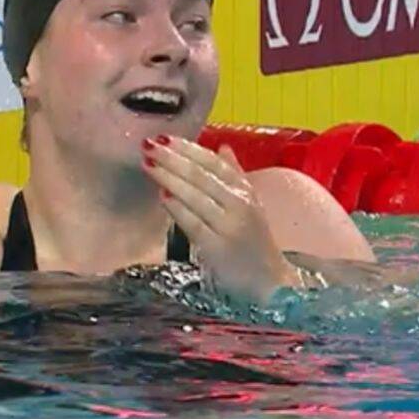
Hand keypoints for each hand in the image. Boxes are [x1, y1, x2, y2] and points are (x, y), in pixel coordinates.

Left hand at [142, 135, 301, 302]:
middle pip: (202, 176)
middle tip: (148, 145)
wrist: (270, 281)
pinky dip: (178, 209)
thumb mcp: (249, 203)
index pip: (213, 163)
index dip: (188, 148)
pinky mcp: (218, 249)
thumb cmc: (254, 240)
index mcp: (245, 190)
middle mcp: (240, 204)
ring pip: (196, 196)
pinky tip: (162, 197)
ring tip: (148, 164)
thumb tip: (221, 147)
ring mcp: (229, 226)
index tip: (164, 137)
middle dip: (172, 159)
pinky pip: (194, 224)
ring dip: (169, 178)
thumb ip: (234, 174)